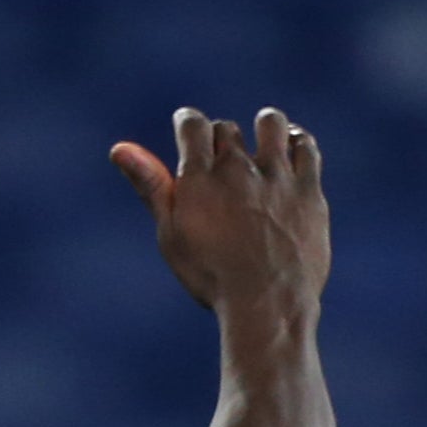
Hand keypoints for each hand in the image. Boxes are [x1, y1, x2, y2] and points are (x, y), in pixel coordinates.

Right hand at [106, 105, 327, 331]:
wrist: (267, 304)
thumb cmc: (211, 277)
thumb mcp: (171, 235)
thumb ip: (150, 186)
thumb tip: (119, 149)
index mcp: (199, 178)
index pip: (193, 124)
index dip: (188, 122)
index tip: (188, 127)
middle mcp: (237, 169)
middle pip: (227, 130)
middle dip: (220, 141)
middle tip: (221, 163)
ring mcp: (276, 176)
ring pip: (270, 124)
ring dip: (263, 127)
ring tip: (262, 143)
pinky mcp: (307, 188)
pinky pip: (304, 146)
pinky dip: (296, 142)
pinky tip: (290, 152)